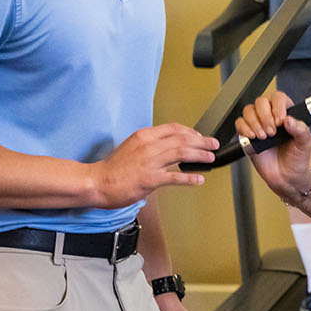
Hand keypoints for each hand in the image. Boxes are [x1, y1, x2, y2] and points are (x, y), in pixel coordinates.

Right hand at [89, 124, 217, 208]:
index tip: (200, 136)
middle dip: (202, 141)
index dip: (191, 131)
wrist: (97, 182)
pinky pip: (175, 177)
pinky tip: (199, 179)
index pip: (174, 128)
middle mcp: (149, 146)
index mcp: (144, 136)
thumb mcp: (132, 147)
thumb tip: (168, 148)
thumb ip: (151, 145)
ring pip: (182, 153)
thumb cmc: (113, 168)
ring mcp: (150, 162)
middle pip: (183, 139)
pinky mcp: (150, 179)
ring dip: (200, 155)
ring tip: (210, 158)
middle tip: (213, 144)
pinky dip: (190, 178)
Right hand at [234, 92, 310, 199]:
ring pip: (249, 111)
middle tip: (272, 132)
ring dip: (255, 123)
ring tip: (264, 137)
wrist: (287, 178)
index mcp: (287, 115)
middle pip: (261, 102)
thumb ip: (301, 129)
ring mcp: (259, 126)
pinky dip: (244, 128)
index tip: (281, 121)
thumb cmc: (297, 159)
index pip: (279, 98)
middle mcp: (272, 117)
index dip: (278, 106)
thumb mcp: (306, 143)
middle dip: (265, 116)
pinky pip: (240, 124)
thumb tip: (289, 120)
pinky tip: (253, 137)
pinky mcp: (248, 136)